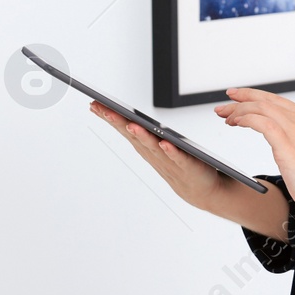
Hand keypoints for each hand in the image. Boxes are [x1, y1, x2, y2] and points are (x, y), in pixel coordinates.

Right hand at [89, 101, 226, 211]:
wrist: (199, 190)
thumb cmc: (176, 164)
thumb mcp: (155, 147)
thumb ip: (141, 133)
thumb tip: (126, 119)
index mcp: (146, 147)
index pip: (125, 129)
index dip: (110, 117)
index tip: (94, 104)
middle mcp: (154, 154)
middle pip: (134, 136)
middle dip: (119, 122)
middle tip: (104, 110)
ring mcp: (169, 161)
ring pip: (153, 147)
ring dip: (142, 137)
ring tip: (132, 125)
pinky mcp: (187, 166)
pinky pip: (178, 158)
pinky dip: (171, 151)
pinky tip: (165, 143)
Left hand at [213, 87, 294, 221]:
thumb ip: (290, 135)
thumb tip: (269, 130)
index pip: (275, 100)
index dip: (252, 96)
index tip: (235, 97)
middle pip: (265, 100)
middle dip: (240, 100)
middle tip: (223, 106)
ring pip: (262, 108)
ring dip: (239, 111)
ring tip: (226, 118)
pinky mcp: (289, 144)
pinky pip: (262, 123)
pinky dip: (246, 119)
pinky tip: (237, 123)